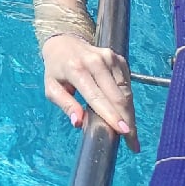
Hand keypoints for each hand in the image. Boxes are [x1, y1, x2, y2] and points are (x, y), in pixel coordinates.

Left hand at [42, 34, 139, 151]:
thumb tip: (78, 122)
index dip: (111, 115)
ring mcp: (110, 58)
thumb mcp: (51, 87)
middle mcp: (95, 61)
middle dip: (126, 121)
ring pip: (126, 92)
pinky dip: (128, 102)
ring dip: (129, 114)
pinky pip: (127, 85)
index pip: (96, 96)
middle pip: (116, 96)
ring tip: (131, 133)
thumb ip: (64, 104)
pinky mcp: (119, 59)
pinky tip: (125, 114)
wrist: (65, 43)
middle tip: (132, 142)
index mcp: (76, 68)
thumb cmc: (57, 70)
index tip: (124, 132)